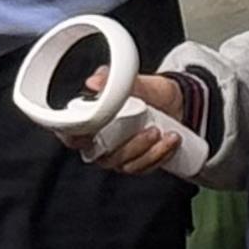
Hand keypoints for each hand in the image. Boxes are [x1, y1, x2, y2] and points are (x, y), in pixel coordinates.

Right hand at [67, 70, 191, 177]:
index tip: (91, 132)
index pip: (71, 135)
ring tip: (166, 134)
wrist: (177, 103)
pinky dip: (160, 155)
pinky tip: (171, 141)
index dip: (74, 137)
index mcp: (92, 123)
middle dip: (131, 146)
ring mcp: (120, 156)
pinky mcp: (137, 164)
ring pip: (128, 164)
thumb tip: (94, 80)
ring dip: (150, 151)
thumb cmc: (151, 93)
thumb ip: (115, 82)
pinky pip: (145, 167)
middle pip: (105, 155)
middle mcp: (102, 143)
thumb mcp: (137, 83)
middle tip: (151, 130)